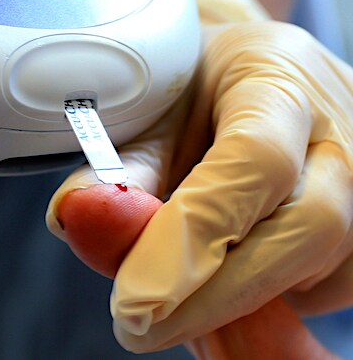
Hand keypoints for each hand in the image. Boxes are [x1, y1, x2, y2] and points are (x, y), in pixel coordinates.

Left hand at [47, 0, 352, 351]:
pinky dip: (265, 297)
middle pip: (307, 227)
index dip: (194, 234)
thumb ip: (122, 167)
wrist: (253, 76)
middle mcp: (343, 130)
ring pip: (323, 267)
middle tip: (137, 325)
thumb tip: (76, 218)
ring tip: (171, 295)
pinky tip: (216, 281)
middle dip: (217, 294)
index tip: (133, 299)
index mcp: (280, 79)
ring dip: (239, 298)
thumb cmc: (202, 89)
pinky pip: (327, 282)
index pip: (255, 161)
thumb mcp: (154, 111)